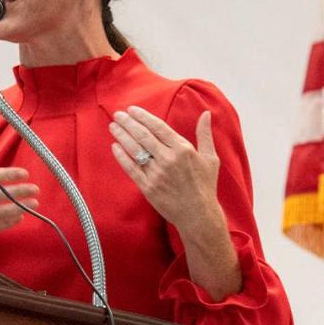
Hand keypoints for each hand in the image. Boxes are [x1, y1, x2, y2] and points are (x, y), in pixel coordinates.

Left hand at [108, 106, 220, 232]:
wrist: (198, 215)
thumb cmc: (205, 186)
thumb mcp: (210, 158)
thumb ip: (204, 134)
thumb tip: (206, 113)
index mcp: (182, 149)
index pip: (158, 127)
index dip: (143, 116)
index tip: (132, 110)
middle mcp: (168, 159)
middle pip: (143, 135)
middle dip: (128, 123)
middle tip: (117, 114)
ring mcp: (156, 173)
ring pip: (135, 150)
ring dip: (122, 136)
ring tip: (113, 126)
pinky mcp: (148, 187)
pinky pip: (131, 168)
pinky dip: (121, 156)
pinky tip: (114, 147)